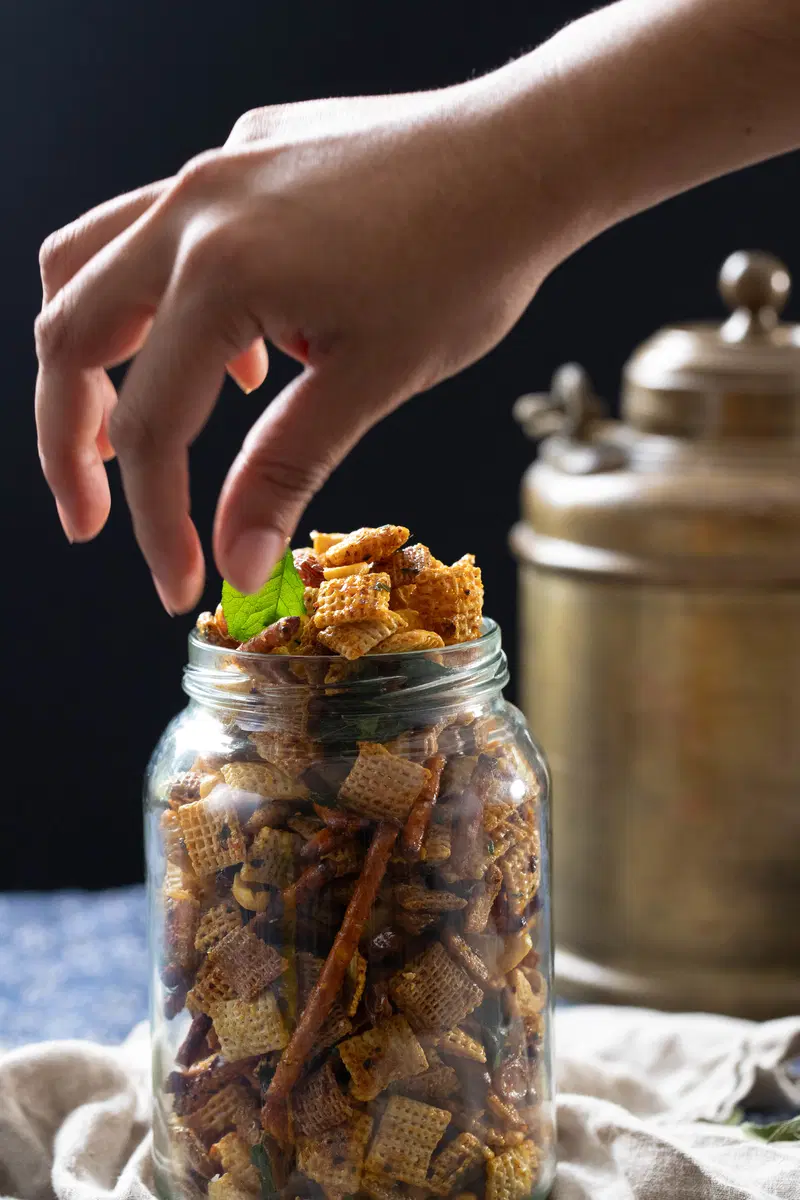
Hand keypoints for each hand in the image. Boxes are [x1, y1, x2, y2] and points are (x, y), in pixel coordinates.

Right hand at [34, 83, 567, 611]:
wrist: (530, 151)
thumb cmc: (472, 260)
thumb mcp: (374, 381)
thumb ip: (285, 472)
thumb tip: (236, 563)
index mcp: (219, 270)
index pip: (150, 424)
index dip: (156, 522)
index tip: (179, 584)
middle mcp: (192, 207)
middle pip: (71, 334)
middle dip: (69, 441)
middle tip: (90, 518)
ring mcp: (212, 170)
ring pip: (88, 264)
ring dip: (92, 357)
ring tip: (129, 434)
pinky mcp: (241, 156)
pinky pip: (156, 230)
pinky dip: (159, 304)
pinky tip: (233, 357)